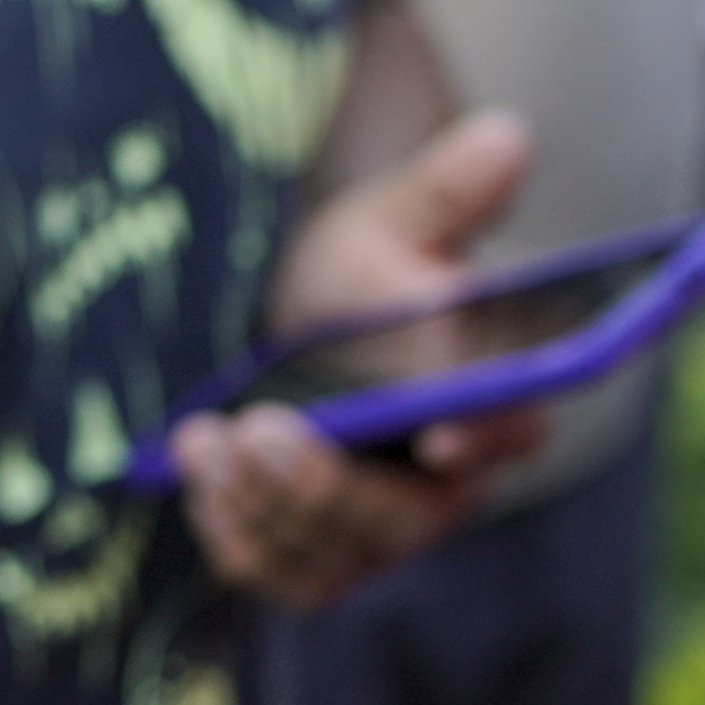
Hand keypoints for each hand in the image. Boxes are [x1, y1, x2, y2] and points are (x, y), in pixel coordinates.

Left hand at [172, 107, 539, 610]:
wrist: (297, 316)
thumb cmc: (363, 271)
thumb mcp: (394, 220)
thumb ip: (447, 191)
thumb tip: (506, 134)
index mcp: (492, 404)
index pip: (508, 433)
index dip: (482, 437)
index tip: (439, 433)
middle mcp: (445, 484)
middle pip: (403, 518)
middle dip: (329, 487)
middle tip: (261, 430)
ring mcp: (379, 529)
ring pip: (333, 552)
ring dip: (266, 507)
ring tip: (205, 439)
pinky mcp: (315, 553)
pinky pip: (281, 570)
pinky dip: (237, 533)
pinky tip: (196, 469)